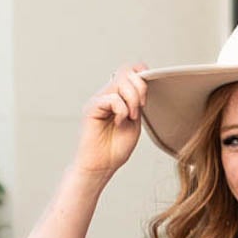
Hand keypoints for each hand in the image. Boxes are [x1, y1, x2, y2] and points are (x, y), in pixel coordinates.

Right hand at [73, 62, 149, 178]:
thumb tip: (141, 83)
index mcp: (118, 96)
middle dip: (139, 89)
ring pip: (121, 81)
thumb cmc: (115, 148)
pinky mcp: (92, 107)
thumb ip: (137, 103)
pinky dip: (121, 110)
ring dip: (132, 100)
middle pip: (127, 72)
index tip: (146, 97)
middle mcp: (108, 94)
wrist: (101, 166)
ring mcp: (99, 99)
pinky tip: (119, 122)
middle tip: (139, 109)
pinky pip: (112, 97)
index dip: (142, 75)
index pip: (130, 71)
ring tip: (129, 117)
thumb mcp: (134, 122)